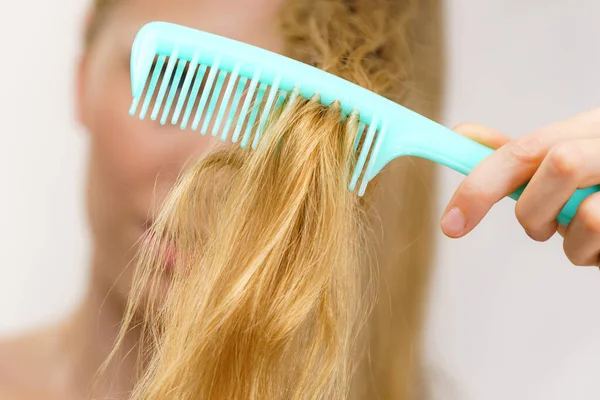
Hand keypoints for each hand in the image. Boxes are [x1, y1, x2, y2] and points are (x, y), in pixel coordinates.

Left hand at [441, 107, 599, 266]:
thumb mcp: (569, 153)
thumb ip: (518, 155)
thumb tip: (460, 136)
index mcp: (588, 127)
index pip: (523, 149)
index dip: (480, 185)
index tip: (451, 225)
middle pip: (560, 165)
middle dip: (536, 211)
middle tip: (544, 224)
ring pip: (588, 219)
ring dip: (574, 245)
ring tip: (590, 237)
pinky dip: (597, 257)